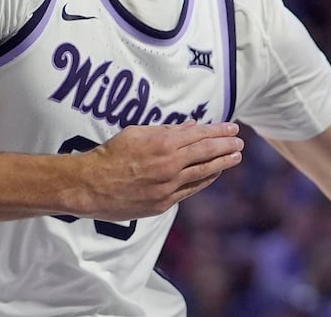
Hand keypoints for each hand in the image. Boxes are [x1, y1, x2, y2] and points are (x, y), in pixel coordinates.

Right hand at [76, 120, 243, 218]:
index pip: (200, 135)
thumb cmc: (111, 154)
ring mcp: (167, 186)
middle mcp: (169, 165)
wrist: (90, 185)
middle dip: (226, 145)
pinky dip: (205, 180)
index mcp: (164, 143)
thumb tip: (191, 126)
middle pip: (206, 152)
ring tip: (236, 157)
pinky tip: (214, 174)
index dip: (219, 131)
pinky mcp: (162, 203)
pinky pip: (189, 190)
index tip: (233, 128)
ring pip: (202, 173)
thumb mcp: (138, 133)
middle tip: (240, 141)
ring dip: (222, 163)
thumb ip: (167, 130)